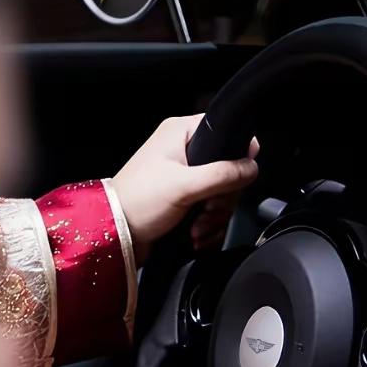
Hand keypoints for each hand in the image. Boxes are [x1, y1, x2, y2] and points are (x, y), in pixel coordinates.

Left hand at [112, 115, 258, 259]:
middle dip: (222, 199)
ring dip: (214, 217)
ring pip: (220, 194)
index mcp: (181, 133)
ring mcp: (183, 177)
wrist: (116, 234)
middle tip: (208, 210)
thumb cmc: (139, 203)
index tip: (234, 180)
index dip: (236, 156)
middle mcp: (183, 151)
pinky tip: (196, 235)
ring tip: (198, 228)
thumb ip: (222, 175)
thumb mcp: (185, 186)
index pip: (224, 131)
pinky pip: (209, 210)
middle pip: (227, 169)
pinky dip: (207, 226)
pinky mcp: (182, 200)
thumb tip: (251, 168)